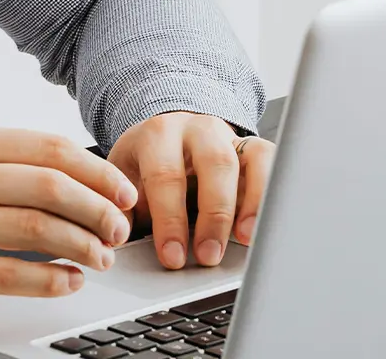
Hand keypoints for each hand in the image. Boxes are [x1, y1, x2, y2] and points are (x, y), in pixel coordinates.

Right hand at [0, 125, 139, 308]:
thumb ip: (0, 156)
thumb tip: (70, 169)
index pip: (48, 147)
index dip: (96, 170)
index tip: (121, 189)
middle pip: (50, 185)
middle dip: (98, 208)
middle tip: (119, 227)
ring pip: (36, 229)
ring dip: (81, 245)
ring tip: (101, 256)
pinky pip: (8, 275)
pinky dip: (49, 280)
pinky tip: (67, 281)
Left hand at [105, 111, 275, 269]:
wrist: (164, 133)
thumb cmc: (145, 162)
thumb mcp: (123, 177)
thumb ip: (120, 206)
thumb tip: (113, 238)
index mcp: (158, 134)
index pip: (166, 174)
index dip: (169, 218)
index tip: (172, 256)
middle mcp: (197, 129)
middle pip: (213, 163)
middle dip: (213, 215)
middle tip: (207, 256)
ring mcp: (229, 136)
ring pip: (250, 159)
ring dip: (250, 203)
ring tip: (244, 241)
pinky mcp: (253, 148)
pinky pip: (271, 162)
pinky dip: (271, 193)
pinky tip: (264, 224)